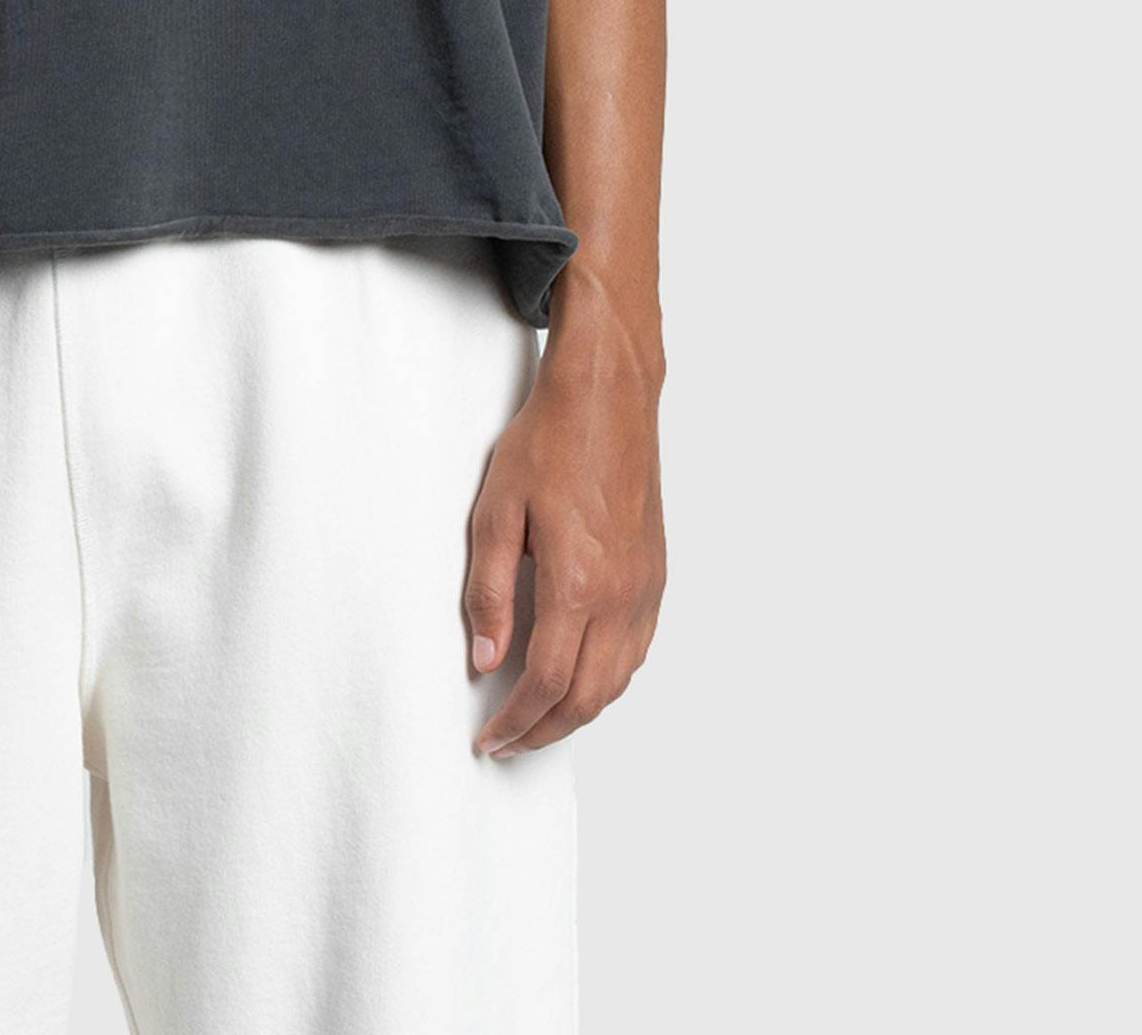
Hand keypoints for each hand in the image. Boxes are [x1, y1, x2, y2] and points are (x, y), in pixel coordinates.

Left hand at [464, 339, 664, 757]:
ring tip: (538, 718)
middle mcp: (620, 596)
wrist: (607, 400)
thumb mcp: (496, 512)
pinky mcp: (656, 577)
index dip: (515, 721)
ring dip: (578, 712)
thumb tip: (484, 658)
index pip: (545, 683)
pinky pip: (637, 650)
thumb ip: (488, 592)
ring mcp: (645, 589)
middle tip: (509, 742)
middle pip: (587, 697)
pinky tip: (582, 676)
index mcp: (577, 583)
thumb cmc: (549, 444)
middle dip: (545, 731)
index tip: (489, 738)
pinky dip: (608, 680)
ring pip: (618, 681)